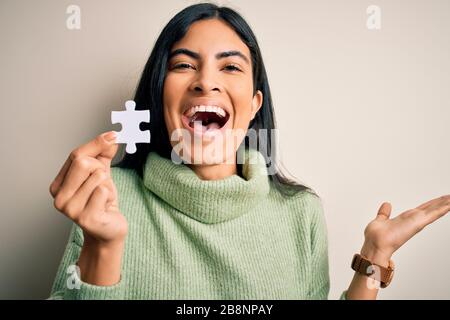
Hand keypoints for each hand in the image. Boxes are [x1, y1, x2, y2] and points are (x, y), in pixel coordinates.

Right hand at [49, 131, 127, 245]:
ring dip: (107, 184)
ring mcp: (70, 209)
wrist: (109, 230)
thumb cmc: (102, 202)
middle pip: (83, 162)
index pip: (76, 155)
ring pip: (97, 176)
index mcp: (58, 185)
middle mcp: (59, 197)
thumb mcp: (101, 175)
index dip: (96, 144)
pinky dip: (109, 195)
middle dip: (100, 168)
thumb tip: (110, 137)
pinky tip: (105, 206)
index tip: (112, 136)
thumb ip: (103, 156)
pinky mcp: (86, 217)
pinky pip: (103, 191)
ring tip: (103, 197)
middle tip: (103, 182)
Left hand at [361, 195, 449, 265]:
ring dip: (445, 203)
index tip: (440, 199)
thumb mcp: (381, 220)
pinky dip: (443, 208)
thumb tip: (386, 204)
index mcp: (406, 219)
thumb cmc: (376, 237)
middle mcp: (413, 220)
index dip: (431, 203)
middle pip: (431, 208)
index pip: (422, 208)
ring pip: (435, 210)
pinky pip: (434, 213)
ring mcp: (417, 221)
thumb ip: (384, 213)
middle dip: (442, 202)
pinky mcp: (419, 223)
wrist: (376, 244)